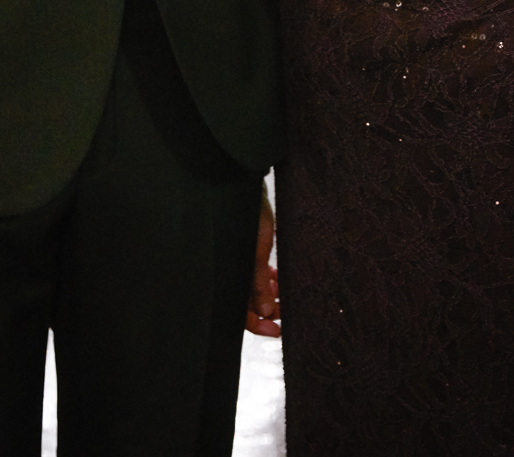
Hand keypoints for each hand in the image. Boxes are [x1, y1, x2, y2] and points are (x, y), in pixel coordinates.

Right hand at [246, 187, 280, 337]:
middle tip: (285, 312)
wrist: (243, 184)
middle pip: (247, 304)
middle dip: (266, 310)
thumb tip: (266, 313)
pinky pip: (254, 274)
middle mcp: (231, 272)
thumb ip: (260, 284)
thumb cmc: (248, 215)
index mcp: (229, 276)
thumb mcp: (257, 252)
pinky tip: (276, 276)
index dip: (258, 326)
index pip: (240, 315)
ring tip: (284, 294)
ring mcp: (237, 262)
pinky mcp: (244, 251)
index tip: (276, 330)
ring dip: (269, 294)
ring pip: (252, 290)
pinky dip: (266, 279)